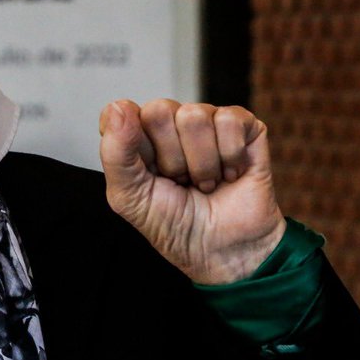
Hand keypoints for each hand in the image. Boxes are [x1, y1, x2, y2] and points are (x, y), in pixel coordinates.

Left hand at [98, 99, 286, 284]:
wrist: (225, 251)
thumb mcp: (129, 197)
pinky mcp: (243, 127)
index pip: (120, 112)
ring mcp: (207, 122)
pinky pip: (229, 120)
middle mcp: (169, 123)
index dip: (132, 144)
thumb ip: (116, 152)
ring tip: (205, 182)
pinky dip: (230, 157)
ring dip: (201, 164)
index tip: (146, 173)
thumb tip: (119, 107)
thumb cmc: (175, 225)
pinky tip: (229, 174)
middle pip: (159, 111)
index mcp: (136, 136)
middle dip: (170, 158)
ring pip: (195, 116)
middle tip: (180, 181)